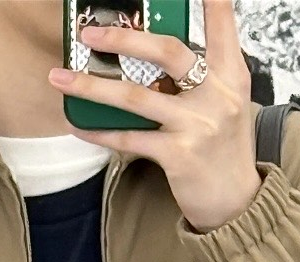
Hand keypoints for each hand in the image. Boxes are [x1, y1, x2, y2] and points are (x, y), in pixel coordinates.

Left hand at [48, 0, 262, 233]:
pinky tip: (79, 124)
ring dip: (92, 86)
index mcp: (231, 74)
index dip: (210, 0)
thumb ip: (201, 76)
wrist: (238, 204)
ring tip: (61, 77)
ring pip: (135, 96)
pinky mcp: (177, 155)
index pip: (220, 24)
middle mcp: (216, 94)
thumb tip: (151, 57)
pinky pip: (128, 139)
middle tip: (90, 35)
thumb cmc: (225, 150)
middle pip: (166, 51)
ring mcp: (197, 125)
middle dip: (123, 39)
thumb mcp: (227, 103)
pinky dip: (99, 131)